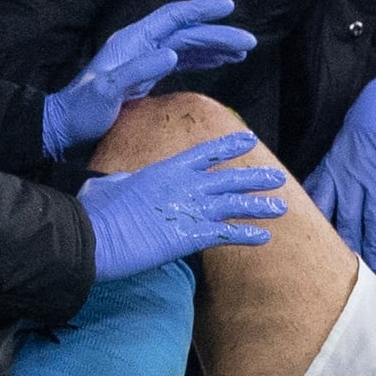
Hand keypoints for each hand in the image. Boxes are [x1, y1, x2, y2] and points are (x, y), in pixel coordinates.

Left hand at [43, 0, 256, 157]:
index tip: (228, 6)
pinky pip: (181, 62)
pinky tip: (220, 62)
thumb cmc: (82, 112)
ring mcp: (144, 60)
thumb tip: (173, 54)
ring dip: (214, 47)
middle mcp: (140, 45)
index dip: (201, 10)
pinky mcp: (147, 77)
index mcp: (132, 41)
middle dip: (218, 35)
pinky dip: (202, 60)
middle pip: (187, 33)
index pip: (173, 17)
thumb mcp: (107, 92)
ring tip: (242, 52)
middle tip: (249, 43)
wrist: (65, 129)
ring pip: (187, 46)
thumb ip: (138, 71)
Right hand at [79, 132, 288, 280]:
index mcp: (164, 170)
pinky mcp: (190, 236)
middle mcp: (183, 186)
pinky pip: (227, 234)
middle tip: (277, 177)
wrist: (95, 235)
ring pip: (234, 204)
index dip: (229, 146)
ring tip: (280, 206)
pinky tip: (264, 236)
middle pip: (228, 178)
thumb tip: (124, 180)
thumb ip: (125, 181)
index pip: (204, 153)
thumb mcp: (110, 185)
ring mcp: (189, 210)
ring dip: (259, 205)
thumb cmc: (96, 213)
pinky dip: (248, 235)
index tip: (249, 139)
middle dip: (254, 178)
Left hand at [306, 64, 375, 272]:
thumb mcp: (347, 133)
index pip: (320, 201)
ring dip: (375, 246)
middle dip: (346, 247)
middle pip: (347, 219)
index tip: (310, 248)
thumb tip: (322, 186)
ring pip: (375, 220)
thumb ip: (336, 163)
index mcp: (338, 163)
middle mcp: (357, 174)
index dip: (316, 227)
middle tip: (346, 271)